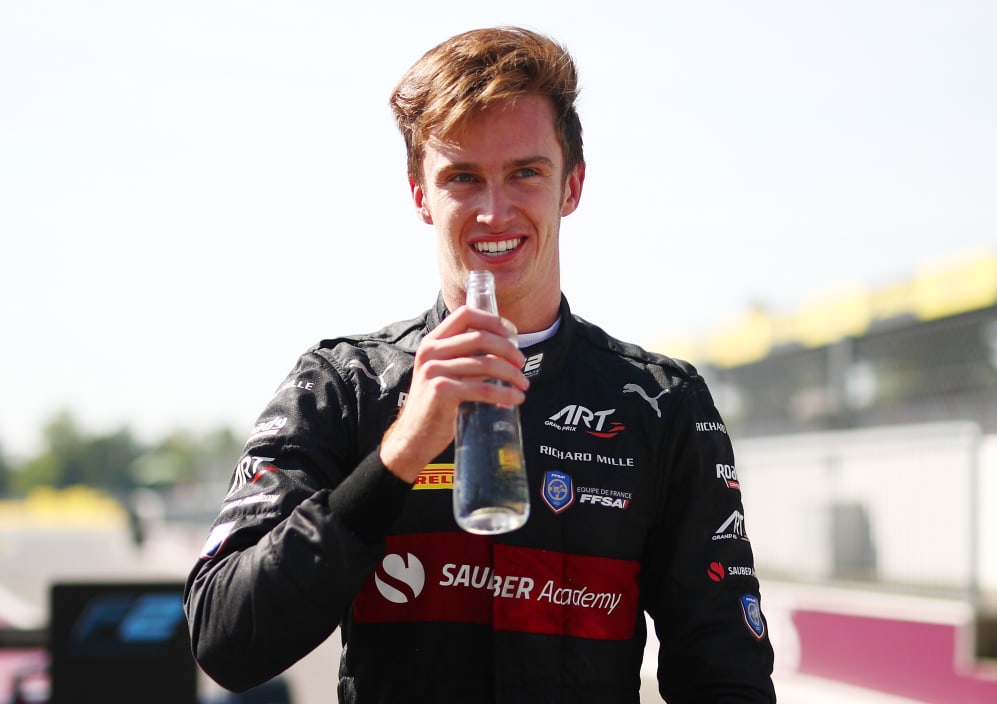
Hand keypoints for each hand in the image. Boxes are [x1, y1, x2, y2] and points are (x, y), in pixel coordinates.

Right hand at [379, 306, 528, 482]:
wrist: (414, 436)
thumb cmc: (435, 405)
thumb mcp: (444, 372)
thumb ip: (465, 358)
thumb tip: (504, 352)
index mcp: (432, 342)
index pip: (465, 315)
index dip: (492, 321)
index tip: (511, 334)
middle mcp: (430, 352)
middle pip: (480, 337)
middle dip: (508, 349)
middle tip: (521, 363)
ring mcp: (434, 371)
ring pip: (486, 364)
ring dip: (512, 374)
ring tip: (523, 384)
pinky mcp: (442, 391)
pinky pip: (483, 389)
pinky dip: (505, 394)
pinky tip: (516, 399)